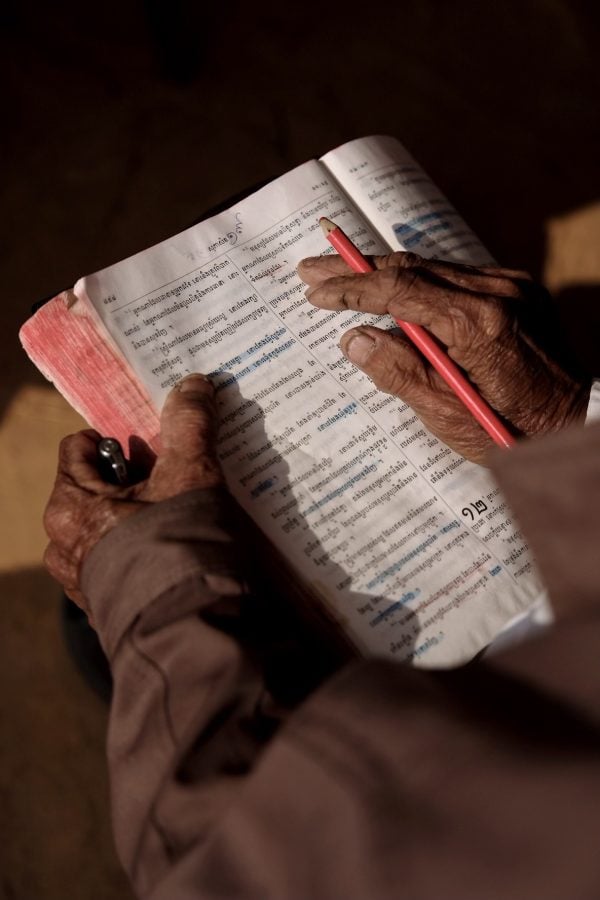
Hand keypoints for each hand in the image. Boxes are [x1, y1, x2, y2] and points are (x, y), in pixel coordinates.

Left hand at [43, 374, 222, 611]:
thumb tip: (193, 383)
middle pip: (96, 488)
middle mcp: (63, 545)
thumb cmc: (181, 545)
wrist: (192, 632)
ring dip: (141, 518)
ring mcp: (82, 581)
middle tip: (178, 480)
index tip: (154, 446)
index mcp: (69, 506)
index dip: (118, 440)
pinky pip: (120, 563)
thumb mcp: (191, 473)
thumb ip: (189, 424)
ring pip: (108, 528)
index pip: (77, 448)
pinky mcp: (107, 608)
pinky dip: (144, 551)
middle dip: (136, 480)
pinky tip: (179, 553)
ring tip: (184, 519)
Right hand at [298, 252, 590, 462]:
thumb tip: (353, 339)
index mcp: (480, 324)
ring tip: (337, 274)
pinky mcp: (515, 288)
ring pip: (431, 267)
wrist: (574, 421)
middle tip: (310, 269)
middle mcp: (498, 291)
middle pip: (412, 267)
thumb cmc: (513, 431)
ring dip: (383, 270)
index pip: (401, 290)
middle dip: (357, 267)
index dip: (352, 289)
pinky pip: (452, 276)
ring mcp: (510, 285)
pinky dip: (415, 280)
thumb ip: (400, 374)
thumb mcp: (450, 416)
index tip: (315, 292)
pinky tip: (385, 288)